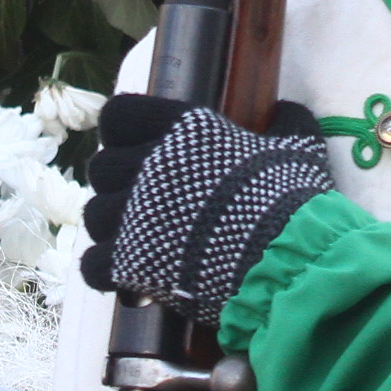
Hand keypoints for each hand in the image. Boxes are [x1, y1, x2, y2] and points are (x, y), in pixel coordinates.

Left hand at [78, 96, 333, 321]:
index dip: (124, 132)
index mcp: (180, 130)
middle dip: (121, 186)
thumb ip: (286, 124)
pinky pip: (92, 264)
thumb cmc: (290, 201)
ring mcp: (130, 215)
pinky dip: (108, 273)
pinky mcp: (125, 263)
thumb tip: (284, 111)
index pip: (118, 115)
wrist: (285, 264)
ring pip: (93, 216)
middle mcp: (146, 165)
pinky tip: (134, 278)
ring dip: (114, 229)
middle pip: (102, 168)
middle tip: (150, 205)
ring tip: (143, 244)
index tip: (141, 148)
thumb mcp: (299, 150)